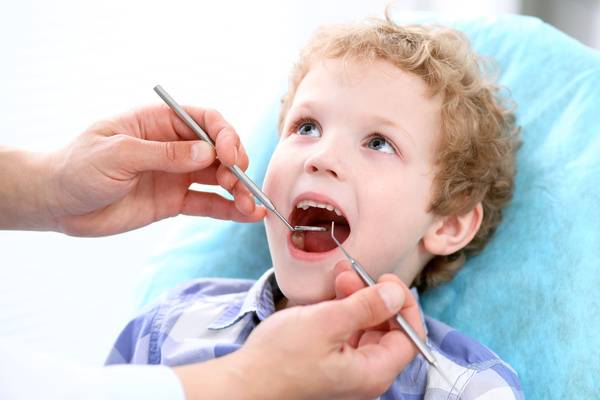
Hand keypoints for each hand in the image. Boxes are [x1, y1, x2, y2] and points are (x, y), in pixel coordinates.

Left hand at [42, 105, 264, 235]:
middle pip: (218, 150)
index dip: (224, 135)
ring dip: (238, 190)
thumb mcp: (117, 154)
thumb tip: (206, 154)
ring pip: (217, 178)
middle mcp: (173, 147)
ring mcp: (175, 174)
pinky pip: (207, 203)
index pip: (204, 120)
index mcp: (159, 122)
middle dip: (235, 165)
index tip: (231, 155)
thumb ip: (163, 154)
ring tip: (250, 206)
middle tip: (238, 183)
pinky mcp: (173, 201)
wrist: (58, 204)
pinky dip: (228, 209)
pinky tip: (246, 215)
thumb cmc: (78, 168)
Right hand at [178, 274, 421, 399]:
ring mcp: (346, 372)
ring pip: (365, 330)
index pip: (410, 338)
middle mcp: (364, 376)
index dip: (403, 305)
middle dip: (373, 297)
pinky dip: (342, 312)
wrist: (243, 382)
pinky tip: (329, 296)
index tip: (386, 280)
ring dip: (356, 300)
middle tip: (353, 274)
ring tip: (338, 277)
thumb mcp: (327, 323)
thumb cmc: (281, 357)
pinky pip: (346, 335)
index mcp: (372, 373)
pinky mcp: (328, 365)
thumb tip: (396, 293)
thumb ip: (366, 307)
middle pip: (386, 331)